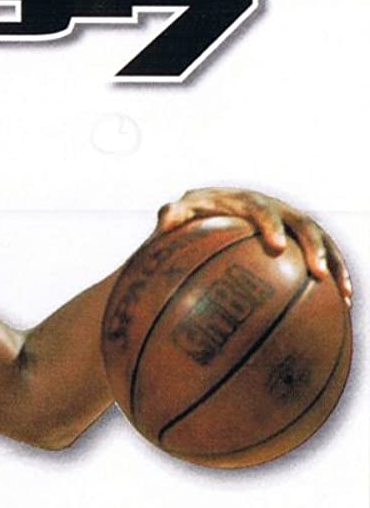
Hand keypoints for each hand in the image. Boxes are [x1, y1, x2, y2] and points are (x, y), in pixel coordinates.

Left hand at [155, 187, 351, 306]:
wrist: (214, 210)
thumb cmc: (192, 216)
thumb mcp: (180, 213)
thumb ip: (173, 215)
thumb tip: (165, 219)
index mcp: (248, 202)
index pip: (262, 209)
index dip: (272, 225)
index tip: (277, 246)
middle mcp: (277, 209)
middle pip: (303, 224)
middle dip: (314, 248)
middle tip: (316, 272)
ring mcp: (292, 225)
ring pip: (322, 243)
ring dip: (335, 266)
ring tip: (343, 294)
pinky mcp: (301, 242)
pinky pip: (323, 259)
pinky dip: (334, 279)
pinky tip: (342, 305)